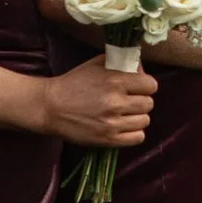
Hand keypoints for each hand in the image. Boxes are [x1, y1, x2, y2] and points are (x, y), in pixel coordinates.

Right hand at [42, 55, 157, 146]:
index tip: (138, 87)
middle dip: (141, 101)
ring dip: (137, 117)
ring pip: (145, 121)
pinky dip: (134, 133)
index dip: (146, 85)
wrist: (50, 107)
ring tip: (125, 114)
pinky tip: (124, 127)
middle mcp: (116, 102)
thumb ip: (119, 62)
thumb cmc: (73, 83)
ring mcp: (112, 123)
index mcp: (115, 81)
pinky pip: (138, 138)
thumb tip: (140, 67)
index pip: (151, 85)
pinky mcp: (108, 140)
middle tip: (129, 101)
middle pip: (149, 104)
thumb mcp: (96, 65)